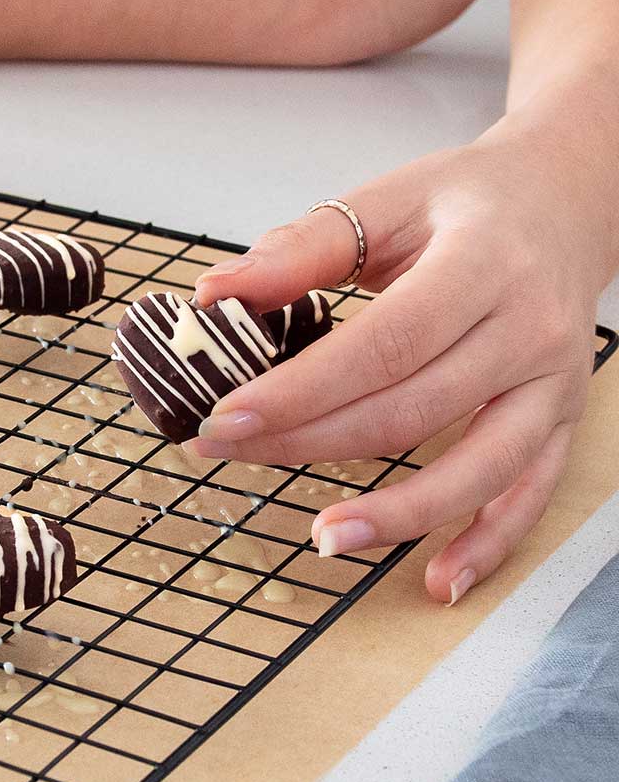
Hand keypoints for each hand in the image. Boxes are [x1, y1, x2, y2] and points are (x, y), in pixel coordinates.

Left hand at [188, 123, 615, 602]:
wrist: (565, 200)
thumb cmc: (466, 203)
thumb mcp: (386, 201)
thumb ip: (302, 249)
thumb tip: (215, 294)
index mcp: (482, 263)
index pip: (384, 345)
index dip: (303, 390)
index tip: (228, 416)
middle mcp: (528, 328)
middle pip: (413, 409)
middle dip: (310, 443)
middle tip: (227, 452)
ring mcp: (552, 383)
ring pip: (476, 467)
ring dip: (397, 514)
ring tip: (322, 536)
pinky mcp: (560, 420)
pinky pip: (528, 497)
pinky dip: (486, 545)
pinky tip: (437, 581)